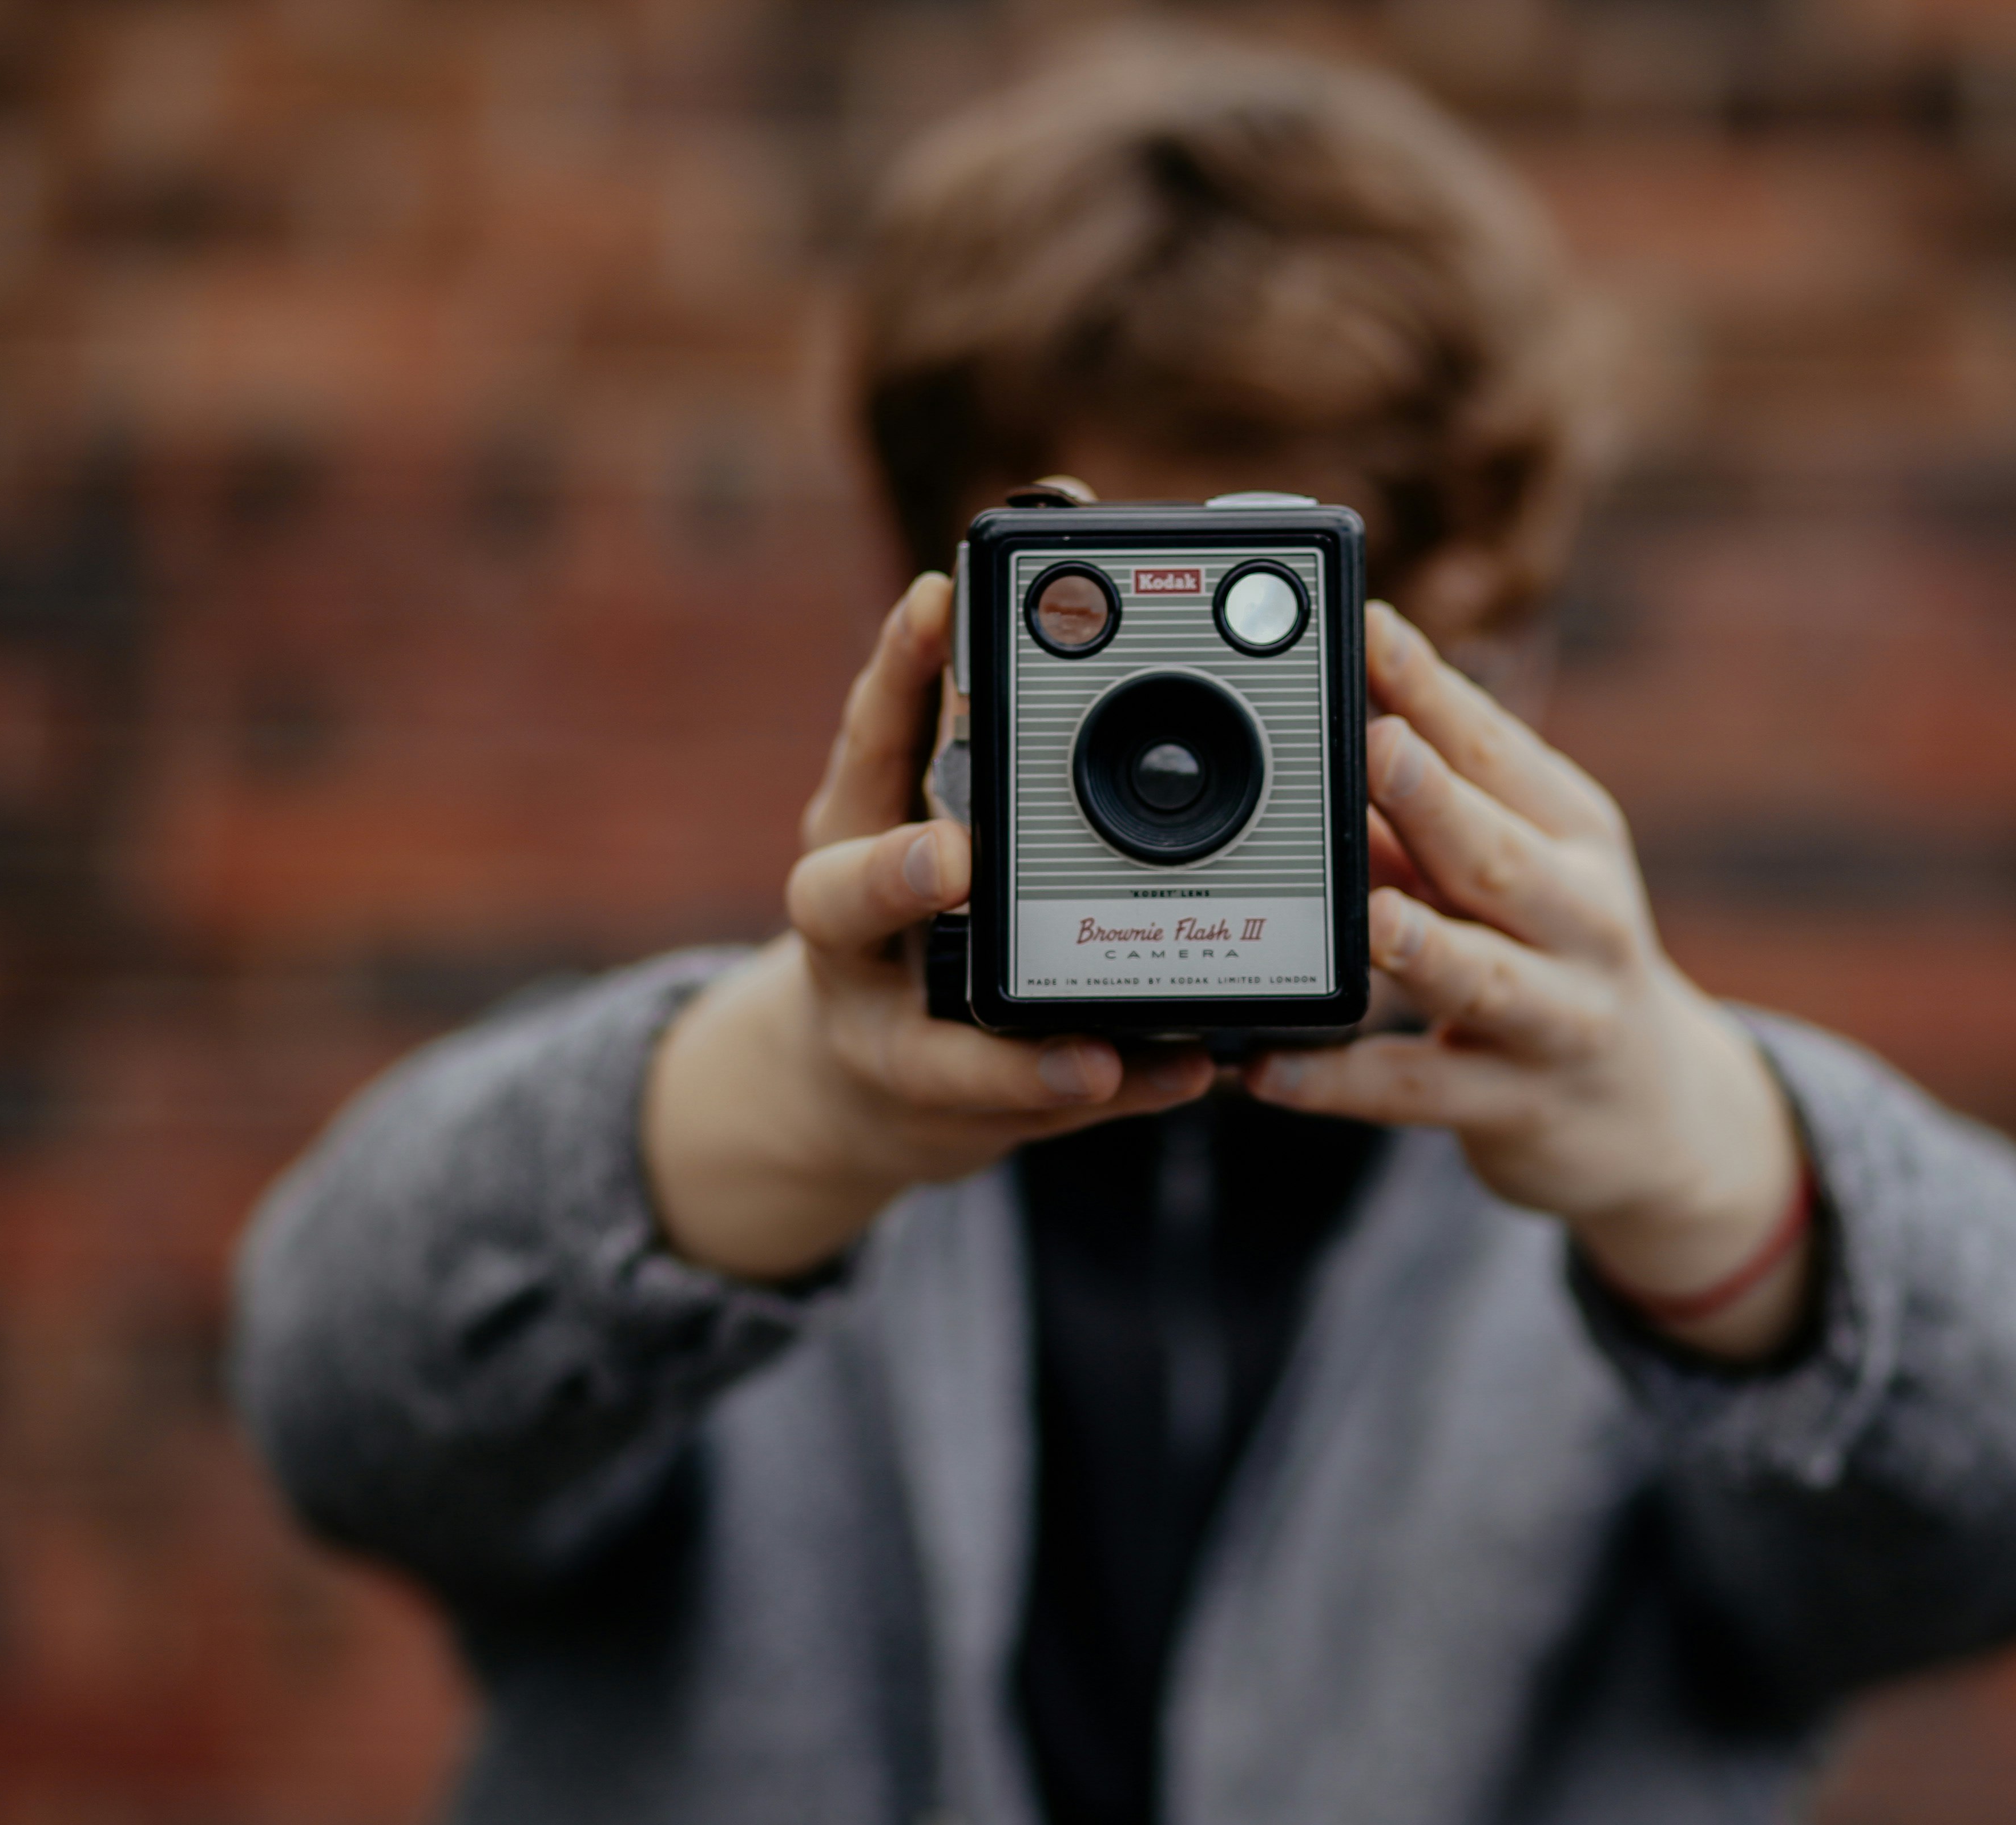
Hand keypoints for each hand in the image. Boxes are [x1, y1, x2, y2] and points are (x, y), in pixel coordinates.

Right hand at [644, 573, 1211, 1280]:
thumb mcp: (936, 792)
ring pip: (929, 1044)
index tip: (941, 602)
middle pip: (845, 893)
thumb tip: (1076, 530)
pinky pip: (1024, 1103)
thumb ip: (986, 706)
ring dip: (1014, 1049)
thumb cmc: (918, 897)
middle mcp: (849, 924)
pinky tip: (1170, 1073)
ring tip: (1090, 1053)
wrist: (860, 1073)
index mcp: (857, 820)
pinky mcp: (944, 1102)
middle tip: (953, 855)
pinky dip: (1102, 1090)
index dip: (896, 670)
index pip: (868, 733)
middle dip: (897, 872)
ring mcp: (884, 1024)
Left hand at [1246, 604, 1814, 1359]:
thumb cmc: (1558, 955)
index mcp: (1571, 832)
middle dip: (1438, 802)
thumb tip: (1328, 715)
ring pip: (1481, 976)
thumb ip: (1423, 806)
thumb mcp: (1516, 867)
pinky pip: (1419, 1091)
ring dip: (1419, 944)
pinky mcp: (1515, 1106)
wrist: (1655, 1111)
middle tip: (1377, 748)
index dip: (1434, 690)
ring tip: (1365, 919)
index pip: (1499, 748)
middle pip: (1500, 855)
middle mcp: (1579, 916)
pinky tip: (1270, 1071)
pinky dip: (1341, 1082)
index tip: (1372, 625)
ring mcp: (1558, 1017)